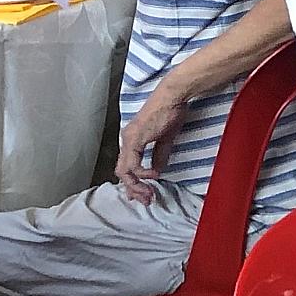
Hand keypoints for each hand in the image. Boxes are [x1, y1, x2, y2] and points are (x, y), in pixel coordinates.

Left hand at [115, 82, 187, 202]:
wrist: (173, 95)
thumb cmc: (171, 110)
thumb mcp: (166, 137)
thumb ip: (160, 154)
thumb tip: (158, 169)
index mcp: (133, 139)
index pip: (126, 166)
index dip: (133, 182)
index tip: (143, 193)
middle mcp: (127, 139)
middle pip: (122, 172)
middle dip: (133, 189)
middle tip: (145, 199)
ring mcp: (129, 139)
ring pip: (124, 170)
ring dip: (136, 185)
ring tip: (148, 192)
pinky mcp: (135, 138)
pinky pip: (133, 163)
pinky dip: (142, 173)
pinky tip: (153, 175)